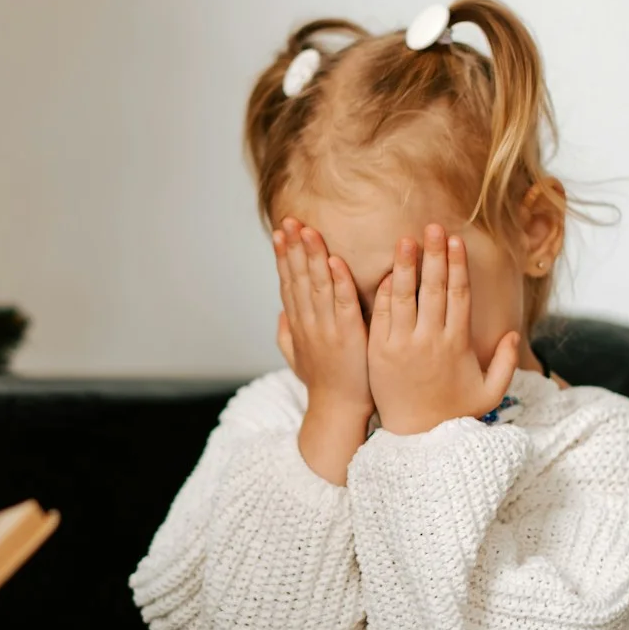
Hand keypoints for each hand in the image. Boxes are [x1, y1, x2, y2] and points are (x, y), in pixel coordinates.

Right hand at [273, 217, 370, 483]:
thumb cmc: (325, 383)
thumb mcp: (300, 358)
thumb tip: (280, 314)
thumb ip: (288, 335)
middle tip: (289, 220)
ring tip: (308, 230)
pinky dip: (338, 282)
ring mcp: (326, 329)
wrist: (338, 410)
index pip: (289, 284)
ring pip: (317, 285)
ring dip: (312, 256)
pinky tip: (335, 261)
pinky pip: (342, 304)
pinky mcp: (348, 337)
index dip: (284, 257)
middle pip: (299, 278)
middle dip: (294, 248)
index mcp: (299, 325)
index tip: (281, 232)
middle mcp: (308, 323)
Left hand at [368, 224, 518, 435]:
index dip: (457, 266)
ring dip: (405, 266)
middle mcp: (429, 340)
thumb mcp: (489, 394)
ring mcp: (401, 345)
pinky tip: (386, 272)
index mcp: (457, 344)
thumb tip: (515, 335)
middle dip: (433, 255)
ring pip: (403, 297)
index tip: (456, 241)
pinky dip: (384, 293)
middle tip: (432, 226)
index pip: (458, 295)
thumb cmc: (453, 415)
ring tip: (406, 240)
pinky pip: (381, 316)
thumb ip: (507, 364)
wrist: (415, 440)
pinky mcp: (379, 353)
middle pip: (432, 288)